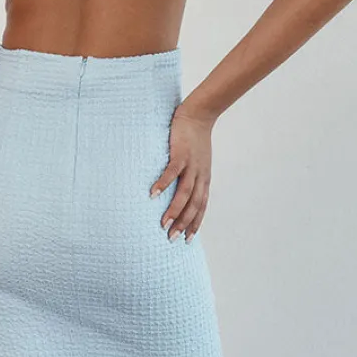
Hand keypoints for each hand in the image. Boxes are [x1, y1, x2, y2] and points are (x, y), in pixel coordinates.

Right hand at [150, 102, 213, 240]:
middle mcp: (200, 176)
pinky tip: (152, 195)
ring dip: (174, 210)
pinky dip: (162, 185)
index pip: (201, 207)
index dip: (195, 224)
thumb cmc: (195, 142)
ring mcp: (191, 166)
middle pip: (193, 205)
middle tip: (171, 238)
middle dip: (183, 223)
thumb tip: (180, 195)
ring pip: (184, 193)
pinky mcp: (181, 154)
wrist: (198, 116)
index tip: (187, 240)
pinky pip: (171, 173)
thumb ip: (192, 179)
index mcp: (203, 180)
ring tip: (163, 223)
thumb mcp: (198, 164)